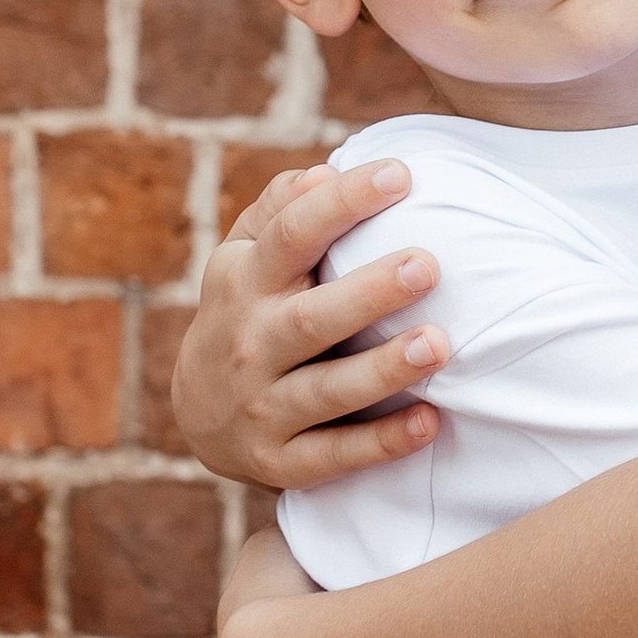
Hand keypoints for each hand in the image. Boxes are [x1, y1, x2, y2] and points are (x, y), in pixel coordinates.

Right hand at [172, 160, 448, 492]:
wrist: (200, 413)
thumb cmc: (248, 309)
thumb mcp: (244, 256)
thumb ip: (280, 210)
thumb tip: (323, 175)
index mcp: (244, 281)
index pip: (290, 234)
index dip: (342, 203)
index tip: (401, 175)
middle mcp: (248, 343)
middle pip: (310, 318)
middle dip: (368, 293)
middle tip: (427, 265)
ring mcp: (260, 406)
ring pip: (325, 391)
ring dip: (382, 370)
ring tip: (437, 344)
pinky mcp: (278, 462)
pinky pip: (334, 456)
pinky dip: (381, 443)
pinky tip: (430, 421)